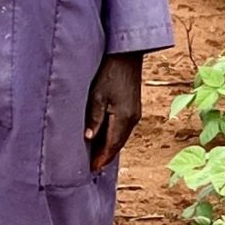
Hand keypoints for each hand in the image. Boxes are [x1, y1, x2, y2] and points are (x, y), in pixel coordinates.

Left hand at [86, 51, 143, 169]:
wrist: (126, 54)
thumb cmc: (110, 71)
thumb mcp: (97, 95)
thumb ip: (94, 118)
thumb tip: (89, 139)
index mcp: (124, 118)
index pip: (111, 147)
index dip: (100, 159)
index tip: (90, 170)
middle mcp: (132, 119)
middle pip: (117, 145)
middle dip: (104, 157)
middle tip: (90, 167)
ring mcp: (135, 113)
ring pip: (121, 138)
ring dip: (109, 147)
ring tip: (95, 156)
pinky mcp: (133, 107)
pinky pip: (123, 129)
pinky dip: (113, 137)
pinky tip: (104, 138)